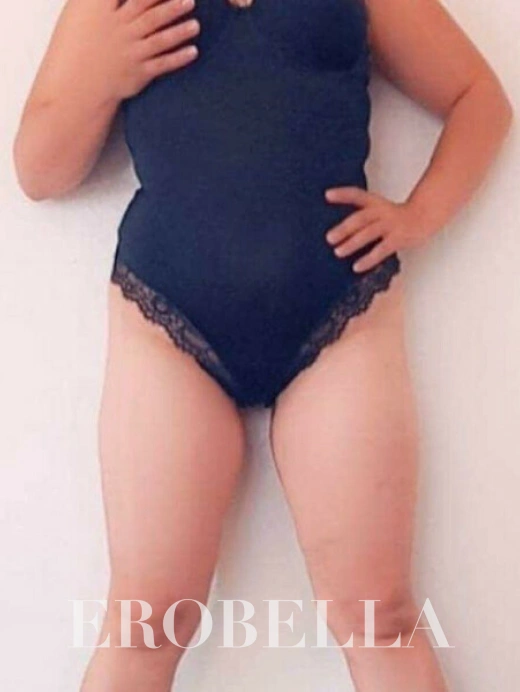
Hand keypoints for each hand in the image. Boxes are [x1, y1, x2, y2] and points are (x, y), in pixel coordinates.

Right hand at [55, 0, 200, 102]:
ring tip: (196, 24)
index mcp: (103, 11)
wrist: (77, 82)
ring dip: (180, 32)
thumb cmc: (78, 41)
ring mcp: (131, 52)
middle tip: (190, 0)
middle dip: (172, 6)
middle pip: (151, 14)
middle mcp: (120, 31)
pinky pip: (162, 64)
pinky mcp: (138, 72)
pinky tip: (193, 52)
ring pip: (160, 39)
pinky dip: (178, 58)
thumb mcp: (81, 9)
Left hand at [324, 186, 434, 272]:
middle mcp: (382, 212)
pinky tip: (356, 267)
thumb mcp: (379, 209)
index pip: (357, 195)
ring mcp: (391, 225)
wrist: (425, 216)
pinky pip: (381, 250)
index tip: (327, 195)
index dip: (343, 194)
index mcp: (376, 203)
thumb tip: (338, 230)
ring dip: (352, 243)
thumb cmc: (397, 216)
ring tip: (338, 252)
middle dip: (344, 228)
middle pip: (361, 218)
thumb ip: (362, 215)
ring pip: (369, 234)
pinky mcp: (398, 239)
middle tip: (329, 238)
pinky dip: (368, 259)